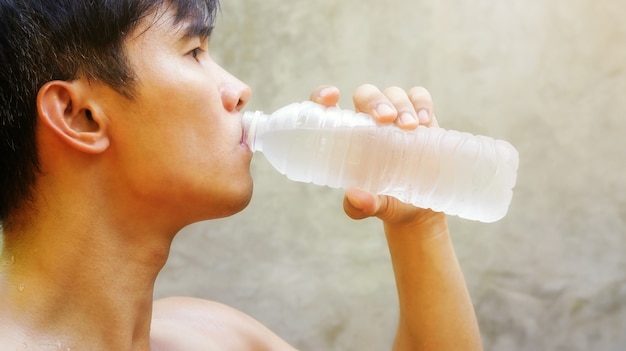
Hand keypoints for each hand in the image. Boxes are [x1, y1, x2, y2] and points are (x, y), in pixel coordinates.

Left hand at [309, 84, 443, 227]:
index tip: (331, 97)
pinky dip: (421, 102)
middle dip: (374, 100)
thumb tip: (354, 196)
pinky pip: (418, 96)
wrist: (420, 208)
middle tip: (386, 118)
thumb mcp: (374, 207)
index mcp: (348, 138)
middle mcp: (369, 122)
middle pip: (365, 95)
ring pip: (392, 93)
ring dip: (401, 104)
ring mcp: (395, 117)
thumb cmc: (388, 202)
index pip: (328, 108)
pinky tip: (424, 121)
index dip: (323, 96)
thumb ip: (361, 206)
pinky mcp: (420, 117)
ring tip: (411, 127)